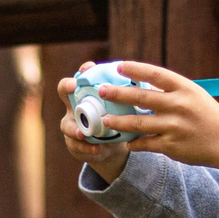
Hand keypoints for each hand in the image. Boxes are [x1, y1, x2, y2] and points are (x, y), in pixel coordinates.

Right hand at [57, 66, 131, 180]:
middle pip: (64, 91)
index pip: (83, 74)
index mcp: (89, 93)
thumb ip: (132, 98)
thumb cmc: (119, 120)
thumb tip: (154, 87)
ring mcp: (72, 124)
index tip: (89, 68)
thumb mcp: (125, 109)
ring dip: (74, 128)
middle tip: (73, 87)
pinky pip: (76, 145)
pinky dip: (87, 148)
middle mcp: (76, 105)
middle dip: (67, 87)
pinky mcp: (74, 144)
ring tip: (83, 133)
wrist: (112, 147)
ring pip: (67, 124)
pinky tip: (97, 149)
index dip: (83, 71)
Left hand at [74, 61, 218, 180]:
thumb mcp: (194, 95)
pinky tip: (126, 143)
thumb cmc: (209, 115)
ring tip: (106, 120)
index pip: (155, 74)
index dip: (135, 69)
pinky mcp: (171, 146)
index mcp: (184, 88)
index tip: (119, 66)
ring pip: (137, 124)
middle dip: (117, 94)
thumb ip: (171, 90)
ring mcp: (173, 127)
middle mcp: (178, 106)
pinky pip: (145, 144)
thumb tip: (142, 84)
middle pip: (140, 98)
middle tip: (101, 92)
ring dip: (118, 122)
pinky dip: (134, 143)